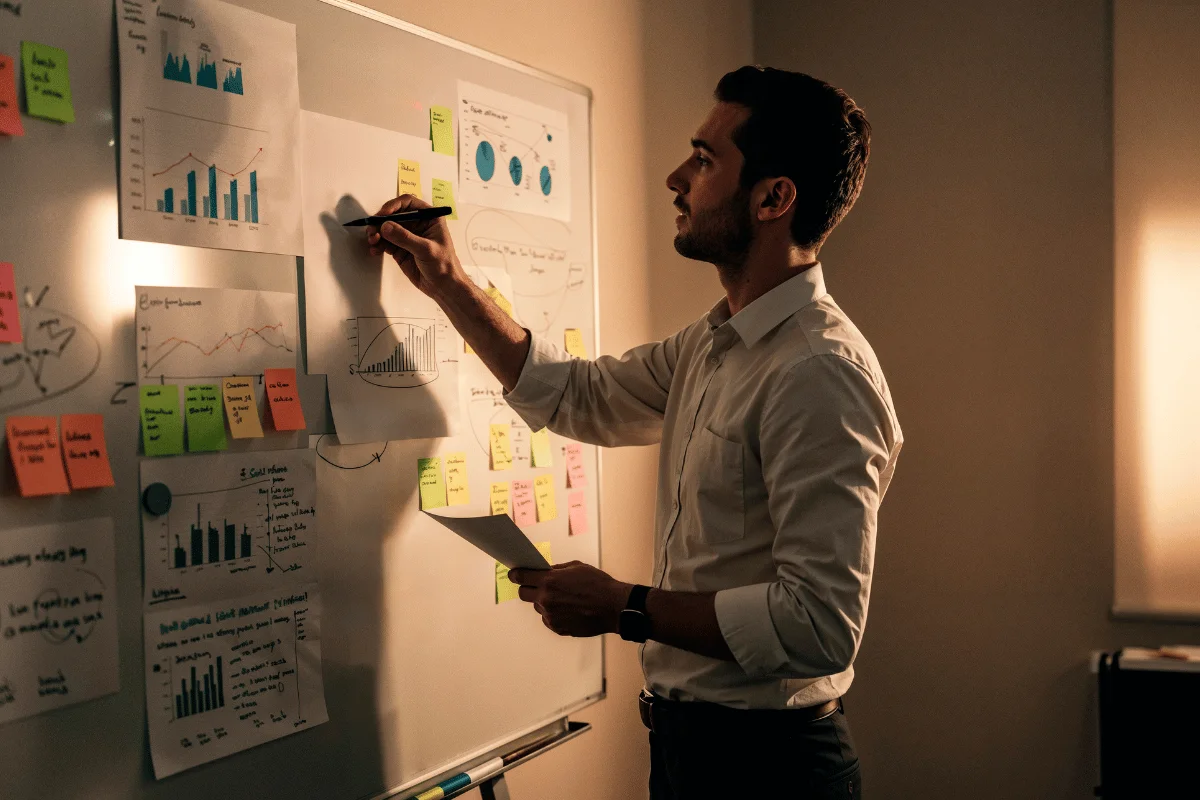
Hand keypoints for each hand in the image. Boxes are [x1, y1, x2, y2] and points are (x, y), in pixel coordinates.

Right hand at [366, 194, 465, 297]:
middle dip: (381, 221)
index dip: (393, 206)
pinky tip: (375, 250)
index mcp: (429, 217)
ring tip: (372, 241)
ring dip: (377, 233)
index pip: (408, 203)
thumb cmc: (444, 265)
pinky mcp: (400, 249)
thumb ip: (405, 238)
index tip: (382, 215)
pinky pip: (385, 242)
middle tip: (372, 230)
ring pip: (386, 229)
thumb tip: (385, 226)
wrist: (444, 287)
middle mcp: (416, 224)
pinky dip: (378, 244)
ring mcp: (407, 236)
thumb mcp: (426, 249)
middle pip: (393, 215)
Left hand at [509, 561, 631, 637]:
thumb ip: (557, 570)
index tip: (514, 574)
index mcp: (549, 581)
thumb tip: (546, 571)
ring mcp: (551, 616)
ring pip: (538, 607)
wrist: (613, 607)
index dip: (516, 574)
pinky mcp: (557, 628)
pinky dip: (554, 614)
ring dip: (545, 602)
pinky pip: (548, 619)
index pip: (521, 577)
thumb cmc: (598, 584)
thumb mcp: (577, 567)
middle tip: (537, 586)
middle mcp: (546, 599)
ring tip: (563, 599)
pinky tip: (569, 609)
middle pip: (523, 594)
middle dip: (528, 588)